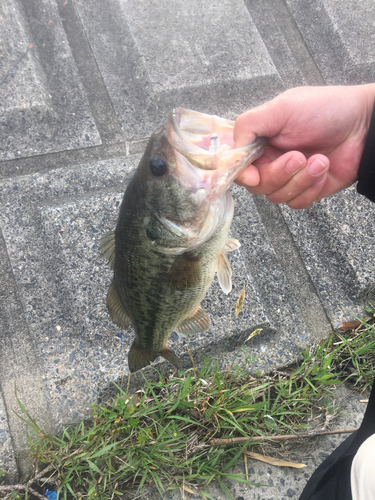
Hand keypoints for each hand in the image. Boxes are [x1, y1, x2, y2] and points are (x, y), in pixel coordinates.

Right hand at [234, 85, 374, 207]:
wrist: (365, 125)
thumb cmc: (326, 110)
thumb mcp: (280, 108)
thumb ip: (248, 125)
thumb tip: (231, 153)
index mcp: (260, 140)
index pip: (238, 165)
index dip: (242, 173)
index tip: (254, 173)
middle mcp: (271, 160)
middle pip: (257, 185)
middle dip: (278, 174)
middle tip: (299, 157)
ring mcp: (289, 177)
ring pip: (276, 196)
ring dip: (300, 180)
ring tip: (319, 160)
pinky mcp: (307, 190)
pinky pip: (297, 203)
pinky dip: (311, 189)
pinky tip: (323, 169)